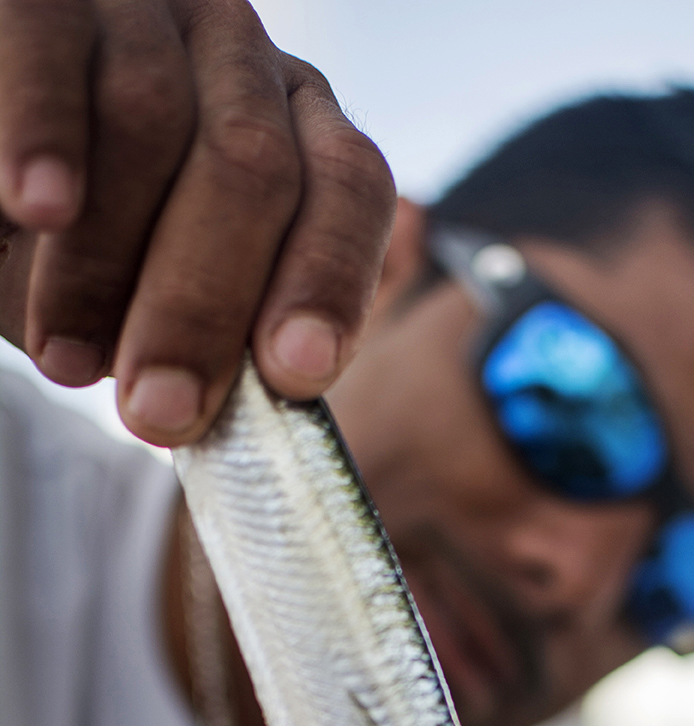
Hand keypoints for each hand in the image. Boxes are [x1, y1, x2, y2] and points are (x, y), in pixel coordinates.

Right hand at [0, 0, 395, 443]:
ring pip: (150, 116)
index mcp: (294, 130)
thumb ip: (230, 332)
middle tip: (159, 408)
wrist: (1, 181)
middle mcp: (235, 58)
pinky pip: (52, 49)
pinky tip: (41, 210)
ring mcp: (142, 9)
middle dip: (203, 306)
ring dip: (106, 259)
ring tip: (68, 360)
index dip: (329, 282)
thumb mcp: (161, 297)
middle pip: (251, 167)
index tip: (293, 373)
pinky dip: (45, 131)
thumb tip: (282, 373)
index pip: (348, 190)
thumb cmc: (81, 260)